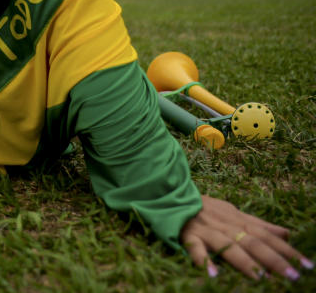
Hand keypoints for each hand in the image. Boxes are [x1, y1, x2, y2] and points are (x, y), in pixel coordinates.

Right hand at [181, 195, 312, 279]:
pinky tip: (213, 274)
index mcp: (238, 219)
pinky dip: (203, 260)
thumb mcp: (233, 211)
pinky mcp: (188, 235)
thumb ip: (258, 224)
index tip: (307, 265)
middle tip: (293, 277)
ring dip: (245, 262)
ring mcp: (207, 230)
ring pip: (229, 246)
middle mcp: (226, 225)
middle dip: (274, 260)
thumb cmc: (204, 206)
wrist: (170, 193)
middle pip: (253, 242)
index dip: (287, 250)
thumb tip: (288, 233)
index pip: (267, 235)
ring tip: (260, 279)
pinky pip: (196, 248)